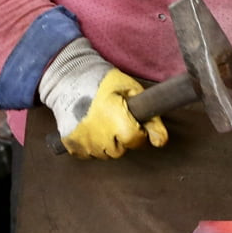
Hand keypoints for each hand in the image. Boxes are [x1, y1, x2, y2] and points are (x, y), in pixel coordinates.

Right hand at [38, 37, 168, 158]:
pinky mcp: (71, 144)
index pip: (135, 141)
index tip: (134, 122)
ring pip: (103, 154)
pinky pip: (87, 154)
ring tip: (103, 122)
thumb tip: (160, 142)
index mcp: (116, 121)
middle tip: (116, 119)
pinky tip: (91, 128)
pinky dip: (91, 145)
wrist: (71, 78)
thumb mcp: (133, 92)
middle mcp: (99, 136)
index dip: (139, 133)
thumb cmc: (105, 82)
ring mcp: (83, 141)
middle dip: (122, 138)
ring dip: (106, 143)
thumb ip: (151, 118)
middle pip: (119, 151)